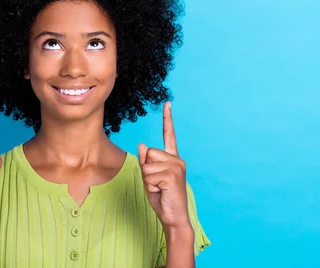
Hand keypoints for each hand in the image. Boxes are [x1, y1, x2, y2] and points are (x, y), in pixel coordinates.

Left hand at [139, 101, 191, 229]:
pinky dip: (150, 185)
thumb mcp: (150, 177)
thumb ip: (146, 161)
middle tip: (157, 184)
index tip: (167, 102)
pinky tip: (161, 192)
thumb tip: (142, 143)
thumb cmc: (161, 198)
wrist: (173, 217)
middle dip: (146, 169)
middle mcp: (177, 159)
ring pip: (147, 164)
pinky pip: (149, 174)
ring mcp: (176, 166)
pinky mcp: (172, 175)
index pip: (169, 135)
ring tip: (160, 189)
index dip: (167, 118)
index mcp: (173, 158)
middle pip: (149, 152)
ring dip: (148, 179)